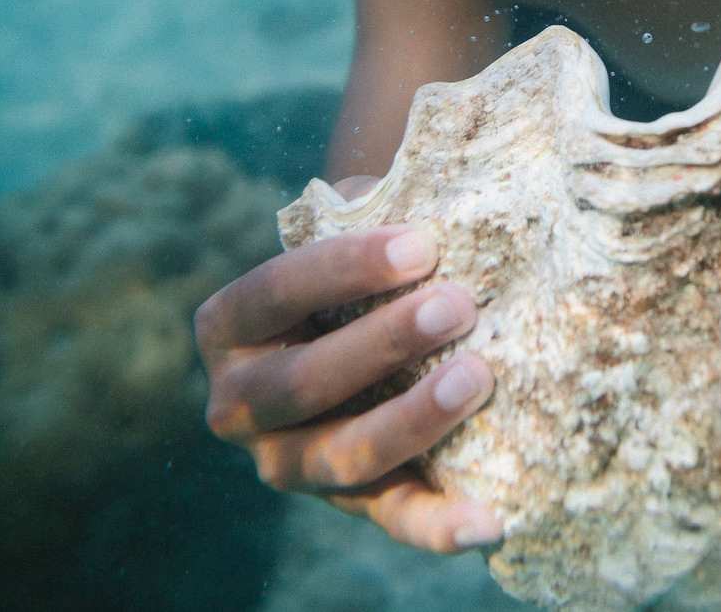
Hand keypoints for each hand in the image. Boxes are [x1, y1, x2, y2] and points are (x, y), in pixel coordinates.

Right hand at [194, 176, 502, 553]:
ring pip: (342, 455)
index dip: (345, 267)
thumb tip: (444, 194)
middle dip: (384, 342)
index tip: (422, 245)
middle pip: (303, 382)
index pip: (274, 291)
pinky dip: (441, 526)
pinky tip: (491, 519)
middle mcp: (240, 405)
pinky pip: (394, 520)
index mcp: (229, 327)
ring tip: (479, 376)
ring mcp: (289, 463)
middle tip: (460, 305)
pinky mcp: (351, 504)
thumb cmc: (365, 270)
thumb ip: (374, 211)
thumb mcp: (352, 239)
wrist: (368, 334)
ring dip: (412, 418)